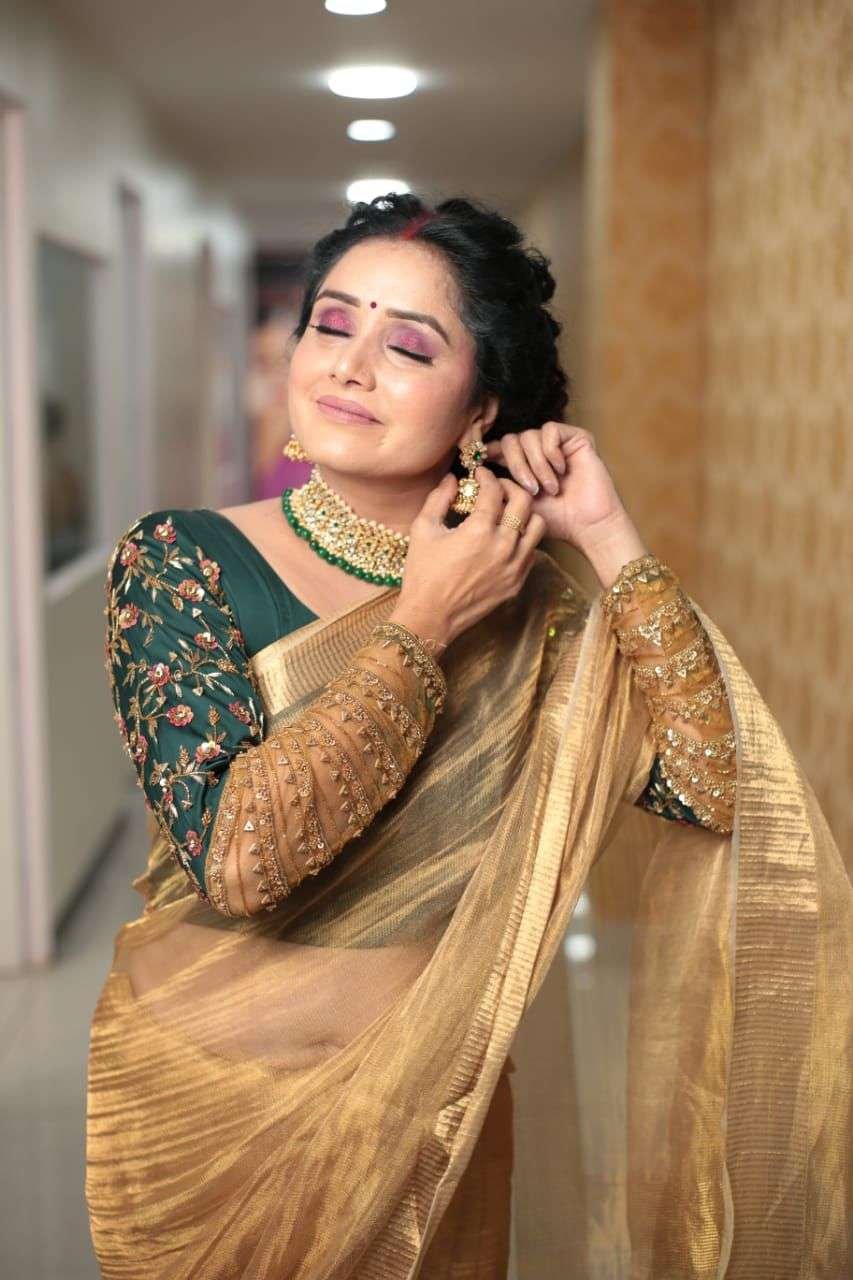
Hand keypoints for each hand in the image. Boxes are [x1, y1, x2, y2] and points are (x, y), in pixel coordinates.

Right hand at [391, 470, 546, 646]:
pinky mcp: (517, 582)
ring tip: (508, 512)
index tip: (480, 474)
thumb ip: (438, 498)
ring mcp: (514, 566)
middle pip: (524, 501)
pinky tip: (507, 538)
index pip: (494, 490)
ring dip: (524, 513)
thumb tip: (451, 478)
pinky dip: (524, 539)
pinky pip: (532, 552)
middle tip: (498, 488)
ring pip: (537, 526)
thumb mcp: (423, 530)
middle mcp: (502, 546)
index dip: (487, 476)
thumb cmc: (422, 573)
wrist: (430, 616)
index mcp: (479, 531)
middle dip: (511, 487)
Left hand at [483, 422, 626, 551]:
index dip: (486, 451)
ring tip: (551, 487)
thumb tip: (479, 471)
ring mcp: (556, 444)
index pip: (498, 447)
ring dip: (537, 464)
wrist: (587, 524)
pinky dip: (551, 452)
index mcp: (521, 465)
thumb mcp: (519, 504)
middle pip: (511, 440)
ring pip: (529, 436)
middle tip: (531, 489)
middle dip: (517, 465)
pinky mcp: (575, 437)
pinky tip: (561, 470)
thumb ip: (500, 487)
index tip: (479, 464)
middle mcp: (537, 452)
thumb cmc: (556, 520)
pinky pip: (550, 431)